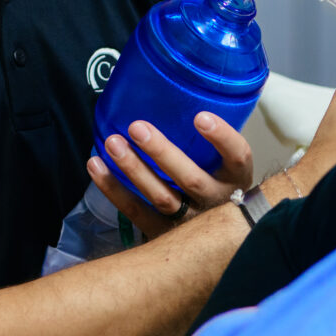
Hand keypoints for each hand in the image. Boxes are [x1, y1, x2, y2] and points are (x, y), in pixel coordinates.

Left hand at [87, 113, 254, 240]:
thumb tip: (191, 94)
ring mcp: (190, 224)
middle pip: (192, 179)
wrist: (216, 241)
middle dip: (162, 152)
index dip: (222, 138)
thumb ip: (216, 143)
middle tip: (137, 127)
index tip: (200, 117)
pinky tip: (96, 165)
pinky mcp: (164, 235)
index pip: (238, 158)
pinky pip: (135, 212)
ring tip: (113, 143)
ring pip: (162, 197)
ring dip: (134, 169)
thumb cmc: (219, 189)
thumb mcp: (229, 169)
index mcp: (238, 181)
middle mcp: (218, 204)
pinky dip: (113, 189)